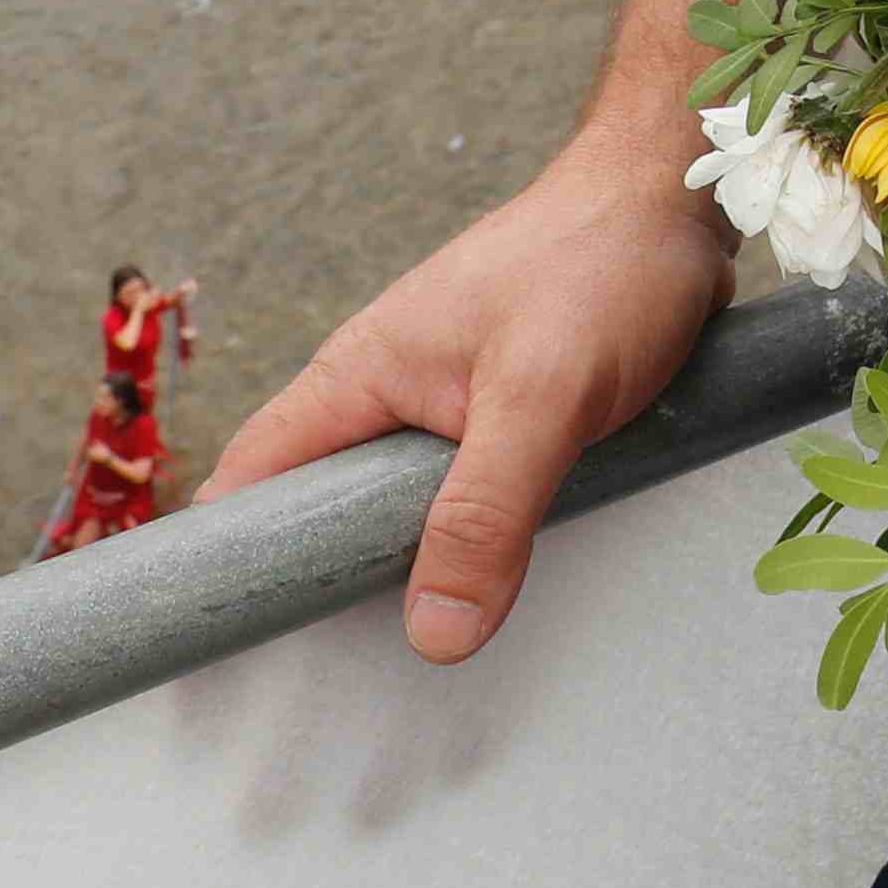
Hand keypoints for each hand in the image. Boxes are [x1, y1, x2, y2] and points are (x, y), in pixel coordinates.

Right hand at [201, 138, 731, 661]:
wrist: (673, 200)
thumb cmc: (600, 261)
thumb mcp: (541, 397)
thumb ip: (483, 513)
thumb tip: (433, 633)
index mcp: (358, 375)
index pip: (251, 480)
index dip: (220, 563)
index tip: (213, 651)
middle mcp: (389, 392)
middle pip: (324, 510)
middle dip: (329, 587)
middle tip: (332, 688)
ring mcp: (448, 403)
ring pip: (404, 510)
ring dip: (418, 569)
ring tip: (424, 646)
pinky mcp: (505, 415)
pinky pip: (467, 497)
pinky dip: (478, 541)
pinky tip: (501, 584)